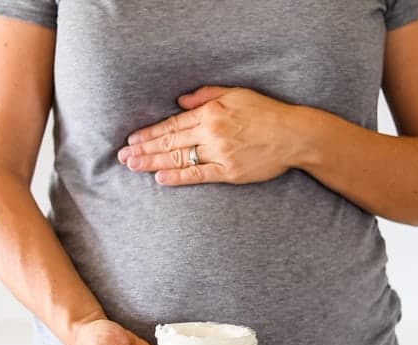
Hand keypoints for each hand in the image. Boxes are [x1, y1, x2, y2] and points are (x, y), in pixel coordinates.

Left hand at [117, 86, 300, 185]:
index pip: (173, 124)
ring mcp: (220, 153)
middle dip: (144, 149)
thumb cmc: (267, 112)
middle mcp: (211, 132)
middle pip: (170, 142)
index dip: (150, 132)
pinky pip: (199, 175)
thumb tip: (179, 101)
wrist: (294, 135)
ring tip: (133, 166)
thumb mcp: (237, 93)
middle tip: (123, 157)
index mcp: (211, 112)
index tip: (132, 139)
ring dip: (153, 163)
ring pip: (179, 158)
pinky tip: (160, 179)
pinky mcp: (229, 171)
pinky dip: (178, 177)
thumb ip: (206, 95)